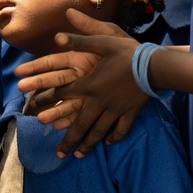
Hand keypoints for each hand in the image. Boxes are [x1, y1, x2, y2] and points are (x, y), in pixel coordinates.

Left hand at [14, 9, 148, 158]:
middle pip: (80, 125)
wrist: (156, 67)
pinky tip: (108, 143)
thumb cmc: (128, 52)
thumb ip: (79, 40)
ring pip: (98, 131)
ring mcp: (115, 109)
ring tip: (78, 156)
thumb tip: (56, 36)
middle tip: (58, 155)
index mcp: (89, 85)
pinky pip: (121, 129)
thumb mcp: (102, 41)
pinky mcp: (130, 113)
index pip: (63, 94)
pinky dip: (114, 137)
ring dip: (88, 144)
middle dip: (69, 141)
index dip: (49, 101)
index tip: (36, 112)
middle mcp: (99, 102)